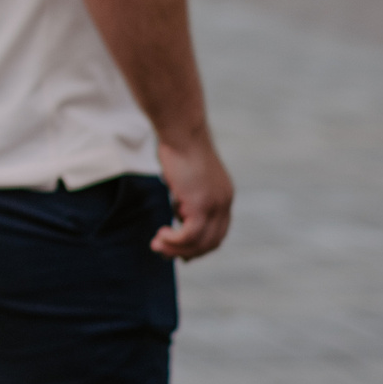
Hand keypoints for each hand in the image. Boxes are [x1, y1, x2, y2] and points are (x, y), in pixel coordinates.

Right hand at [152, 134, 233, 259]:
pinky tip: (161, 233)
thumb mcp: (187, 176)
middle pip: (213, 242)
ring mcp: (215, 205)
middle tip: (164, 252)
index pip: (218, 231)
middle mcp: (224, 203)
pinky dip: (175, 240)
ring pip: (201, 242)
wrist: (181, 131)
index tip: (181, 250)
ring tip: (157, 245)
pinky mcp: (201, 205)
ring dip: (177, 248)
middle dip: (188, 252)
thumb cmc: (179, 147)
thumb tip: (179, 208)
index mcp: (224, 196)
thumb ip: (188, 194)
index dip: (201, 245)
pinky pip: (190, 235)